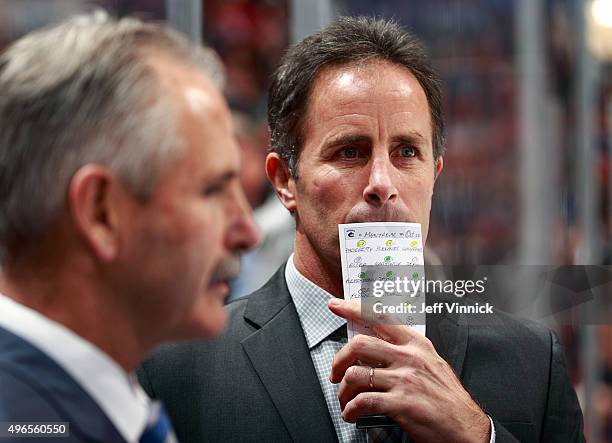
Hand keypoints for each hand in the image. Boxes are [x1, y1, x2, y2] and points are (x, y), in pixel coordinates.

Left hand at [328, 298, 489, 442]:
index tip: (336, 305)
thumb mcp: (431, 363)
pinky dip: (350, 410)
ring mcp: (405, 380)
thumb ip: (405, 352)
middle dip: (339, 360)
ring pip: (356, 375)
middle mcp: (409, 358)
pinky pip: (362, 402)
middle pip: (359, 345)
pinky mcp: (401, 404)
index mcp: (416, 344)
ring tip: (346, 400)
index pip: (379, 317)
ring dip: (343, 391)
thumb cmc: (448, 398)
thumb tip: (375, 347)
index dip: (353, 308)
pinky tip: (352, 414)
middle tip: (335, 372)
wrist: (467, 428)